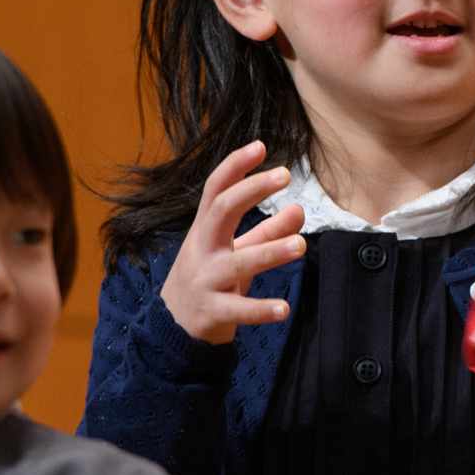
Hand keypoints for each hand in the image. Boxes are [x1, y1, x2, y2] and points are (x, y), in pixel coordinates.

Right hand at [159, 140, 306, 342]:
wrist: (174, 328)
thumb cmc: (208, 279)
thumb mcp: (235, 251)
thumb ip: (267, 232)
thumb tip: (299, 209)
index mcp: (205, 229)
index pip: (217, 189)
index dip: (236, 166)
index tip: (260, 146)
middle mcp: (202, 249)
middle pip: (221, 211)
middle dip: (251, 190)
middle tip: (284, 174)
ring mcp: (205, 280)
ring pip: (237, 263)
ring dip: (270, 252)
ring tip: (300, 245)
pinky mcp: (212, 311)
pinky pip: (239, 310)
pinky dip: (262, 310)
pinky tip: (284, 308)